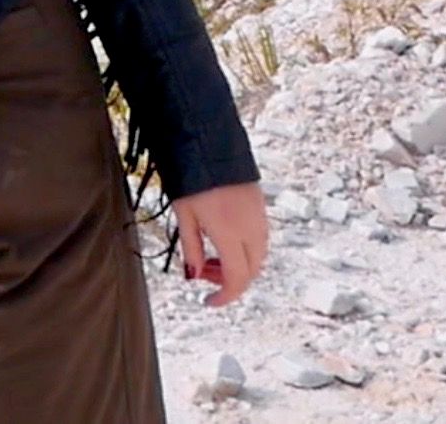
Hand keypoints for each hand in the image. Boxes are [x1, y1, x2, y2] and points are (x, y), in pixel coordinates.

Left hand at [172, 180, 268, 305]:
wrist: (210, 144)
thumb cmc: (191, 176)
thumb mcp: (183, 214)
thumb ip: (192, 247)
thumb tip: (195, 275)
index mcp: (230, 234)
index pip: (237, 279)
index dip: (224, 296)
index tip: (209, 301)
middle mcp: (251, 229)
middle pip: (251, 271)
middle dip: (229, 281)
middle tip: (204, 274)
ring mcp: (260, 217)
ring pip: (257, 256)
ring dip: (238, 265)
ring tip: (210, 256)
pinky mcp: (261, 206)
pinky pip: (259, 239)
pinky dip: (244, 249)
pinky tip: (224, 240)